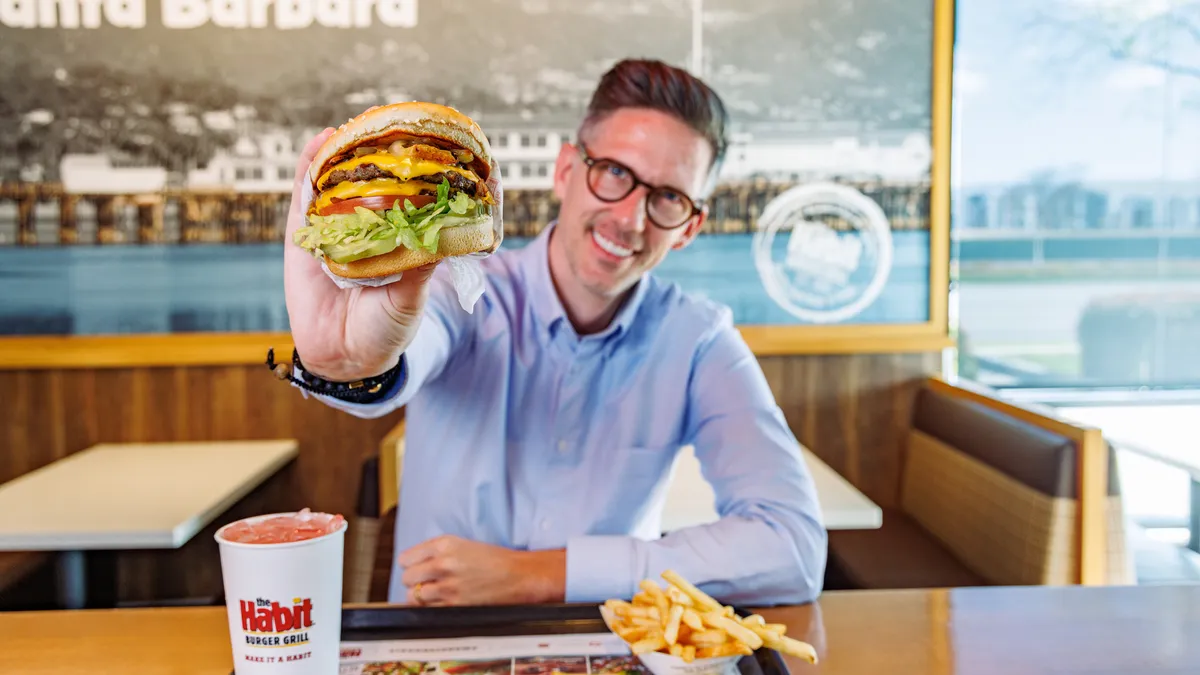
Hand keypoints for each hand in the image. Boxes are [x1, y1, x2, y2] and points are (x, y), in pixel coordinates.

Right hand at [283, 129, 440, 380]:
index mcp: (405, 238)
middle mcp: (375, 225)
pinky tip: (322, 139)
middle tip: (409, 121)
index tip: (461, 152)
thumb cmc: (384, 328)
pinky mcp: (306, 230)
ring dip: (352, 148)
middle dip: (395, 150)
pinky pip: (306, 192)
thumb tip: (446, 233)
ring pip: (346, 179)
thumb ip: (420, 267)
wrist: (341, 355)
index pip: (426, 197)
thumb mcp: (409, 297)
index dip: (441, 174)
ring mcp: (339, 225)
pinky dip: (311, 164)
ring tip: (366, 120)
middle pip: (385, 179)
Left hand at [397, 536, 565, 605]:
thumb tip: (412, 566)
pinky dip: (431, 609)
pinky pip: (428, 611)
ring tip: (433, 594)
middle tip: (425, 583)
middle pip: (406, 578)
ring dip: (420, 597)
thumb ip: (435, 552)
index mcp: (444, 544)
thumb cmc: (492, 559)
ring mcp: (448, 586)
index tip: (415, 569)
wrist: (518, 575)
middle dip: (413, 581)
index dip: (410, 565)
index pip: (406, 559)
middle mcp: (443, 563)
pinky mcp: (455, 605)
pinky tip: (441, 603)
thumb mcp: (462, 544)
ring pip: (413, 596)